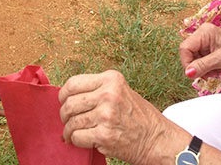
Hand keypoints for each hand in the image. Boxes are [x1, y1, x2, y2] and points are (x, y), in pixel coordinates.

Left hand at [59, 70, 181, 164]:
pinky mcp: (104, 135)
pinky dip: (75, 140)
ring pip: (72, 121)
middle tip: (67, 121)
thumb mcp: (121, 91)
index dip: (63, 94)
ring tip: (70, 133)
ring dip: (68, 130)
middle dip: (64, 114)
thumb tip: (69, 96)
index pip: (73, 82)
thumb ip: (98, 90)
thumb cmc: (138, 116)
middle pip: (70, 103)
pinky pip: (77, 136)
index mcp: (111, 79)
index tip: (63, 102)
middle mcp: (108, 94)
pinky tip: (79, 140)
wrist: (157, 139)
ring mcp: (106, 115)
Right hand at [180, 22, 220, 77]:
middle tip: (209, 73)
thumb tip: (187, 73)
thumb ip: (202, 66)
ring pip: (194, 59)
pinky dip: (207, 68)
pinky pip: (201, 61)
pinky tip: (217, 69)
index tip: (195, 74)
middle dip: (198, 67)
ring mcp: (206, 42)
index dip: (187, 63)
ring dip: (203, 69)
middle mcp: (203, 35)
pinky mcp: (209, 49)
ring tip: (216, 71)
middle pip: (189, 54)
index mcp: (204, 32)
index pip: (185, 48)